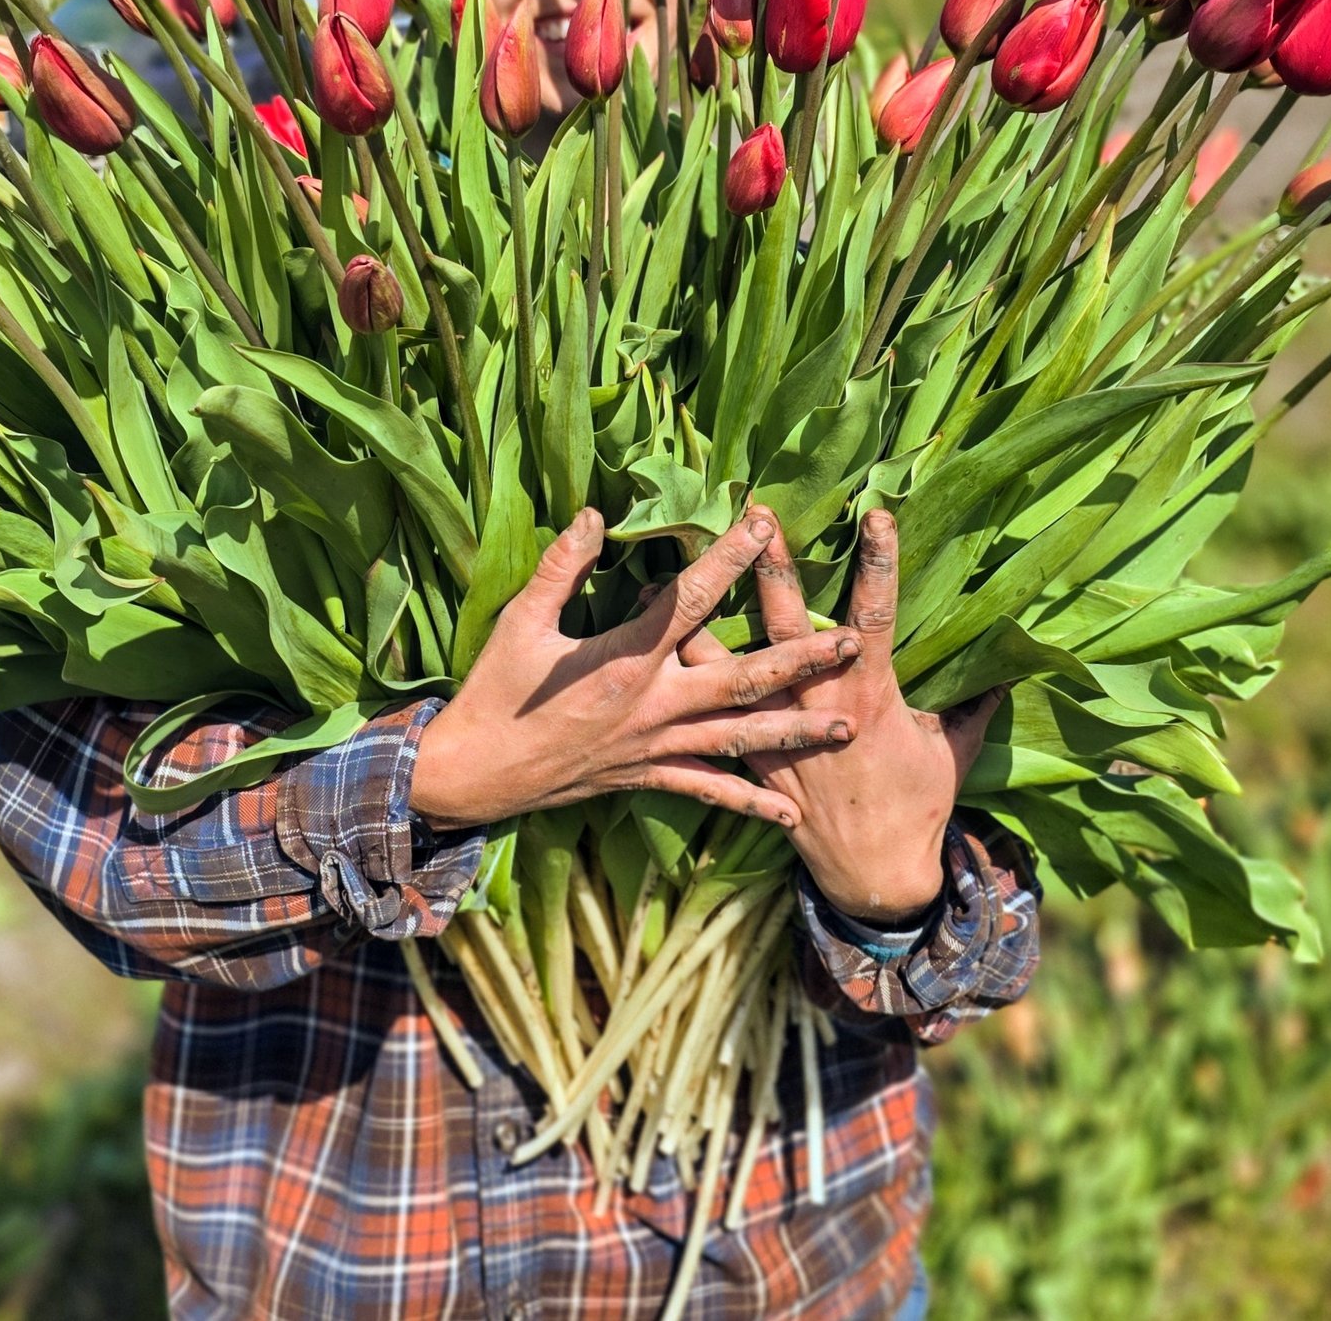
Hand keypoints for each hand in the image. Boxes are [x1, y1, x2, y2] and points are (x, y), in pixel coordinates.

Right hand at [410, 508, 864, 830]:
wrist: (477, 773)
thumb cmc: (497, 690)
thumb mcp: (520, 621)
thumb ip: (561, 567)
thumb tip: (593, 515)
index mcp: (623, 660)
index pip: (688, 602)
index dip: (727, 560)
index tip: (763, 525)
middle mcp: (652, 705)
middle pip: (742, 678)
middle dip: (801, 659)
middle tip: (853, 641)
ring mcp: (654, 746)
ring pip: (740, 738)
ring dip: (795, 732)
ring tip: (847, 726)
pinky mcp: (647, 777)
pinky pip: (707, 791)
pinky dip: (748, 804)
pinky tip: (790, 815)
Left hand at [680, 505, 1002, 922]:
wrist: (874, 874)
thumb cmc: (918, 805)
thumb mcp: (954, 750)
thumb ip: (973, 705)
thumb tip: (1008, 668)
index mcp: (869, 695)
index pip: (875, 614)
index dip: (878, 563)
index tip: (874, 514)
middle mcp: (815, 705)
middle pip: (788, 624)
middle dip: (774, 567)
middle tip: (757, 514)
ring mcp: (776, 731)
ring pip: (731, 663)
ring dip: (704, 617)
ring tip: (673, 571)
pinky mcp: (749, 756)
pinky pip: (705, 713)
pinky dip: (683, 679)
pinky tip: (651, 649)